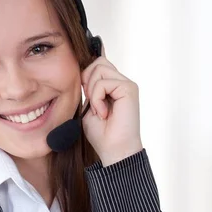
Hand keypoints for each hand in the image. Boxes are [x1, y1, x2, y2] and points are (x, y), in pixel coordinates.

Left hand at [81, 45, 142, 166]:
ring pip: (99, 68)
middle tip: (91, 102)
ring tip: (97, 109)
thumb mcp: (88, 105)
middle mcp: (121, 82)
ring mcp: (126, 84)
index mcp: (112, 85)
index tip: (84, 91)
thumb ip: (88, 88)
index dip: (86, 72)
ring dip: (92, 90)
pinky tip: (103, 113)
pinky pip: (103, 82)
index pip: (98, 63)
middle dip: (87, 80)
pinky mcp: (129, 88)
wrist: (114, 150)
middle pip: (98, 62)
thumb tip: (82, 69)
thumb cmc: (101, 133)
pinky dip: (97, 98)